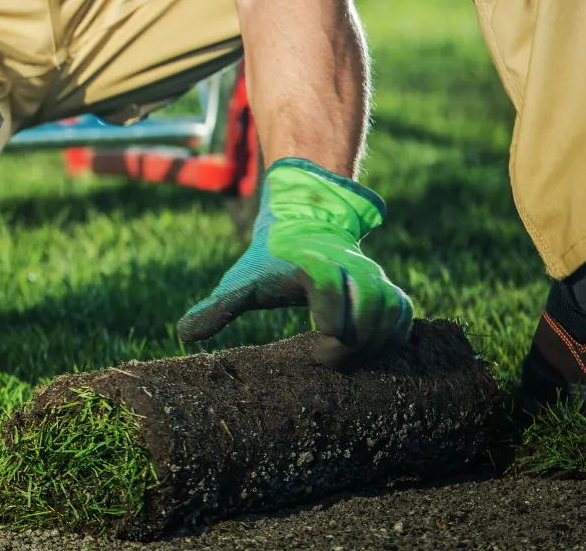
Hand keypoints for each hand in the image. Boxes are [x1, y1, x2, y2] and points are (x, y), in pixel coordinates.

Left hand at [177, 158, 412, 365]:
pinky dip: (393, 336)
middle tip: (327, 362)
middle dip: (352, 342)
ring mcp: (372, 275)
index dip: (329, 320)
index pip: (328, 286)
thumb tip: (183, 334)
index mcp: (312, 262)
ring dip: (375, 343)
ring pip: (391, 311)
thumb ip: (217, 307)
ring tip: (347, 361)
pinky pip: (404, 313)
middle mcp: (349, 266)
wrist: (302, 227)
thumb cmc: (268, 262)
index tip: (318, 348)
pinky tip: (370, 354)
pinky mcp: (387, 287)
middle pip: (368, 305)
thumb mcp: (240, 281)